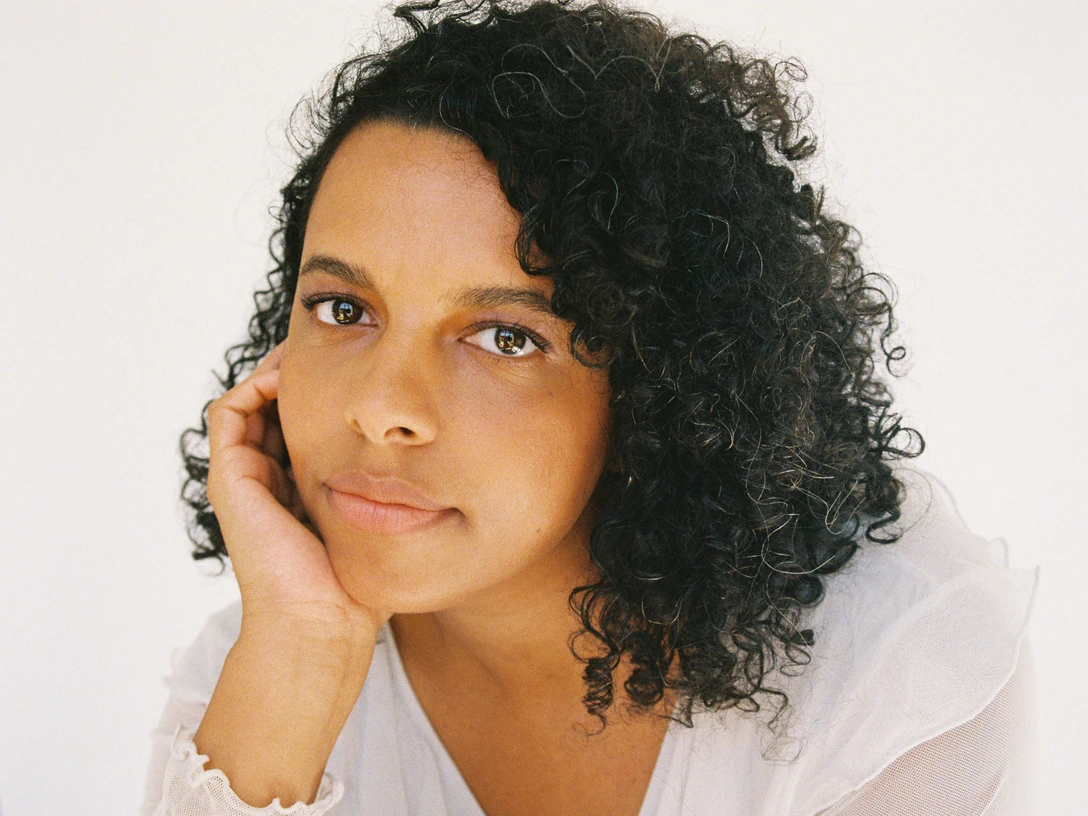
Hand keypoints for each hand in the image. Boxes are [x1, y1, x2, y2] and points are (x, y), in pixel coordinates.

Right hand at [197, 341, 383, 806]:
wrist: (322, 626)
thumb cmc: (361, 586)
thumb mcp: (386, 522)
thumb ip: (399, 492)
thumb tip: (440, 457)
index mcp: (301, 486)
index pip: (310, 420)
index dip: (334, 389)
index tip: (368, 364)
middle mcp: (269, 478)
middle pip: (281, 404)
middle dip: (310, 371)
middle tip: (344, 341)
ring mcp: (246, 478)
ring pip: (254, 401)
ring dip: (284, 370)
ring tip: (319, 347)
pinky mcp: (231, 480)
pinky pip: (230, 412)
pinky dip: (258, 385)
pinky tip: (297, 374)